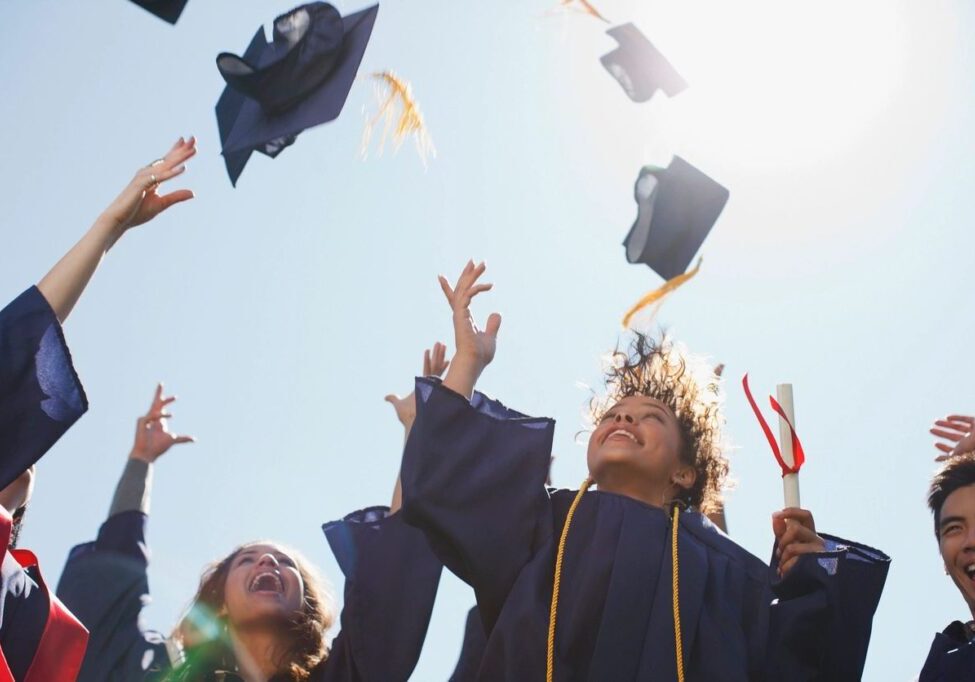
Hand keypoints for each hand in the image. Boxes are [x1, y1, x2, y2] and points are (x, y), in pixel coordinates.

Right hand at [100, 137, 196, 232]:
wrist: (119, 220)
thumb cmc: (137, 211)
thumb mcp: (162, 204)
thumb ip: (176, 196)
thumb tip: (193, 193)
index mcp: (153, 177)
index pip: (167, 161)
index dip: (177, 151)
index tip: (187, 141)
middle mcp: (148, 173)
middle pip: (169, 159)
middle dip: (182, 149)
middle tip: (194, 138)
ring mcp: (144, 178)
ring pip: (166, 165)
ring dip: (180, 157)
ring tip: (193, 149)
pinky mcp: (141, 185)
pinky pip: (159, 177)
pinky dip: (171, 173)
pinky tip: (183, 168)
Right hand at [129, 383, 194, 463]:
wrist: (147, 453)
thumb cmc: (158, 447)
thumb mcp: (173, 440)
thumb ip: (183, 439)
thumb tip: (194, 440)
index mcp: (160, 421)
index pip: (162, 407)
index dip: (167, 400)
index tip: (176, 397)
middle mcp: (153, 418)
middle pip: (155, 403)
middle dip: (158, 393)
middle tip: (161, 383)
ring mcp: (146, 419)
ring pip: (156, 408)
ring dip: (165, 403)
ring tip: (175, 398)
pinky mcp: (142, 421)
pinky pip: (153, 415)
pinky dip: (161, 415)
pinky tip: (170, 415)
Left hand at [385, 342, 450, 427]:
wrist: (415, 423)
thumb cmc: (409, 416)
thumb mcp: (399, 405)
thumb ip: (394, 399)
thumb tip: (386, 397)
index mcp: (423, 386)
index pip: (427, 370)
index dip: (429, 360)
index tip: (429, 350)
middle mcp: (430, 384)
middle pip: (434, 366)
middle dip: (437, 355)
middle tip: (440, 343)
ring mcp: (433, 385)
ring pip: (436, 366)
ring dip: (439, 355)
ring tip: (441, 344)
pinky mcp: (434, 387)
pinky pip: (435, 372)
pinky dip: (439, 364)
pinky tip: (444, 356)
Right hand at [438, 261, 500, 376]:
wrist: (473, 363)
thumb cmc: (479, 354)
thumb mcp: (490, 336)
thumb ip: (492, 325)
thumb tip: (497, 313)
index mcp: (463, 318)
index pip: (456, 299)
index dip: (448, 287)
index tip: (441, 277)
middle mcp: (459, 314)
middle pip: (460, 289)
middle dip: (466, 274)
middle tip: (473, 261)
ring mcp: (459, 314)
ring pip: (463, 288)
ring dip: (472, 275)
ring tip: (482, 264)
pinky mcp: (461, 315)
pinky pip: (467, 296)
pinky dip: (477, 288)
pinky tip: (489, 285)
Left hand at [772, 508, 825, 576]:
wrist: (807, 589)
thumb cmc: (797, 565)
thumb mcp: (787, 546)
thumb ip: (781, 531)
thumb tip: (775, 516)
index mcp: (811, 534)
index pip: (806, 515)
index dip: (792, 511)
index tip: (777, 514)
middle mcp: (818, 542)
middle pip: (795, 529)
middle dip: (782, 540)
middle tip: (780, 552)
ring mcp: (819, 554)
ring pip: (792, 547)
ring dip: (783, 558)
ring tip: (784, 566)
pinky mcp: (816, 567)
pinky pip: (793, 563)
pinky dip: (785, 568)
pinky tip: (787, 573)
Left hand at [931, 415, 974, 461]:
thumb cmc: (973, 449)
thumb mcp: (959, 454)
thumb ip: (948, 458)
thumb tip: (935, 459)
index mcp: (968, 450)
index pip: (956, 450)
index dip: (945, 447)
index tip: (935, 444)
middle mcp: (971, 441)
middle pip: (955, 437)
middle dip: (943, 434)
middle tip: (930, 430)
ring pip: (959, 427)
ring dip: (947, 424)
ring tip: (935, 422)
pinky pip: (966, 419)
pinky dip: (957, 418)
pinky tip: (948, 417)